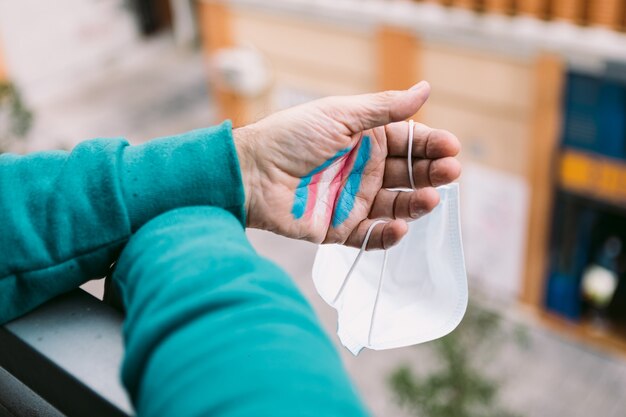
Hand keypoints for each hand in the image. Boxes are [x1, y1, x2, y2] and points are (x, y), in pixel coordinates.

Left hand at [233, 81, 460, 249]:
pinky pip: (371, 236)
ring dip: (417, 202)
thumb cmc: (292, 136)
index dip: (431, 145)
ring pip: (396, 205)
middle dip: (432, 173)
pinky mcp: (340, 229)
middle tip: (450, 172)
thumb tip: (425, 88)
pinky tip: (400, 225)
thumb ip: (384, 108)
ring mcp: (354, 200)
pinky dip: (388, 235)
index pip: (409, 142)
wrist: (251, 173)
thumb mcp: (340, 115)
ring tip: (432, 198)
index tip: (452, 148)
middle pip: (409, 174)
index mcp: (366, 139)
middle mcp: (364, 169)